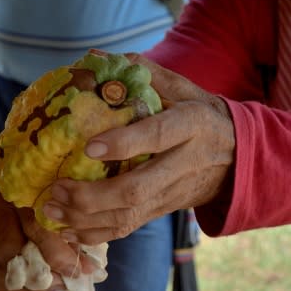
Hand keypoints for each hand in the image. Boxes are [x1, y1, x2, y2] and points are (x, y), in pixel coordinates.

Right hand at [0, 191, 92, 290]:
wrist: (35, 215)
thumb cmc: (57, 215)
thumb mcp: (67, 220)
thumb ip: (74, 239)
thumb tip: (86, 270)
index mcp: (15, 196)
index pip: (31, 225)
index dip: (54, 252)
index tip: (75, 270)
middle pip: (6, 252)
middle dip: (37, 276)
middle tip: (61, 286)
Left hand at [41, 53, 236, 245]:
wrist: (238, 158)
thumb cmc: (200, 115)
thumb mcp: (184, 88)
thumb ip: (145, 72)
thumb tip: (96, 56)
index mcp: (191, 125)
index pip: (158, 136)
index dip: (124, 144)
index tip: (89, 148)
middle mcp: (182, 164)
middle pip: (137, 189)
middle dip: (93, 195)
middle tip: (56, 187)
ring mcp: (171, 193)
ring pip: (128, 215)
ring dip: (86, 217)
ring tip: (51, 208)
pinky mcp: (162, 211)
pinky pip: (128, 228)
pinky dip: (95, 234)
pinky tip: (67, 229)